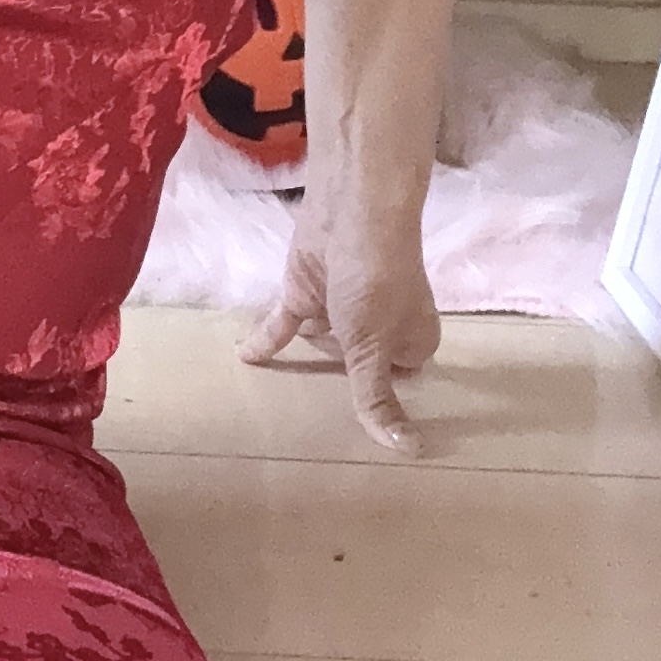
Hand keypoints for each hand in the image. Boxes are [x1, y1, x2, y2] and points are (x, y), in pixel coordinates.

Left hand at [241, 184, 440, 454]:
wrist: (350, 209)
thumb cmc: (376, 282)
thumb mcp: (375, 348)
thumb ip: (377, 397)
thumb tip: (408, 452)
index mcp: (413, 342)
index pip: (397, 383)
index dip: (380, 391)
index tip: (360, 404)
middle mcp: (378, 328)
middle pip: (355, 367)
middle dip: (341, 365)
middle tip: (330, 370)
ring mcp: (339, 311)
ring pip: (319, 345)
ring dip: (310, 345)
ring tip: (305, 344)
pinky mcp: (304, 295)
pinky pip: (283, 327)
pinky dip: (265, 340)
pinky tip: (247, 358)